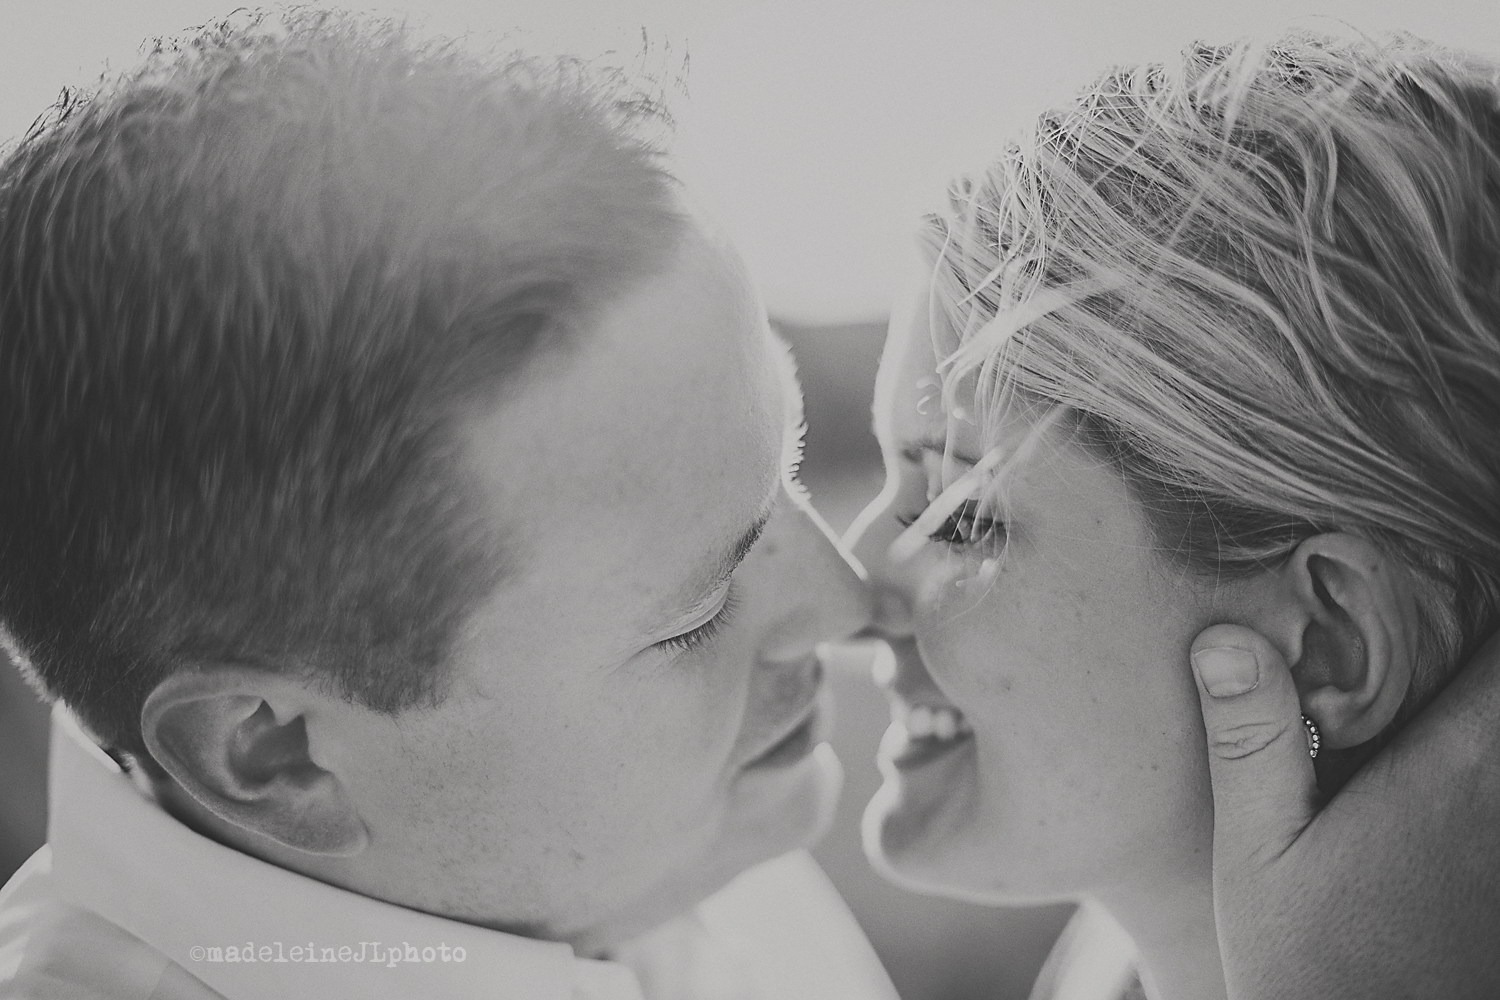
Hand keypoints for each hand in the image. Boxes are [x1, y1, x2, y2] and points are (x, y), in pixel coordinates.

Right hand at [1191, 623, 1499, 999]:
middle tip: (1421, 604)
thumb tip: (1228, 637)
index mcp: (1454, 768)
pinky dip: (1473, 742)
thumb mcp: (1258, 856)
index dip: (1482, 593)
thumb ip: (1252, 743)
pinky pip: (1496, 770)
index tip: (1434, 575)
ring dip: (1474, 687)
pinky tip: (1423, 745)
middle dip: (1475, 630)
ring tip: (1423, 667)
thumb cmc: (1315, 969)